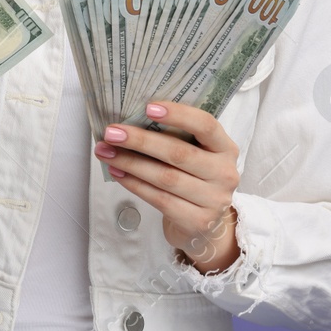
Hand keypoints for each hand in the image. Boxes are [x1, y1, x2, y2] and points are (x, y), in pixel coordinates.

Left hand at [94, 100, 240, 273]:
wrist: (206, 223)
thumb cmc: (193, 177)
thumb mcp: (195, 153)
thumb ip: (174, 136)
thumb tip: (130, 120)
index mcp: (225, 148)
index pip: (206, 125)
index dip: (178, 114)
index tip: (148, 107)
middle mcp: (224, 173)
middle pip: (178, 153)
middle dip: (140, 141)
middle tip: (111, 133)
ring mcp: (213, 200)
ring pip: (165, 177)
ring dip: (130, 163)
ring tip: (105, 152)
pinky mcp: (197, 221)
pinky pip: (159, 199)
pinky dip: (134, 184)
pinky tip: (117, 173)